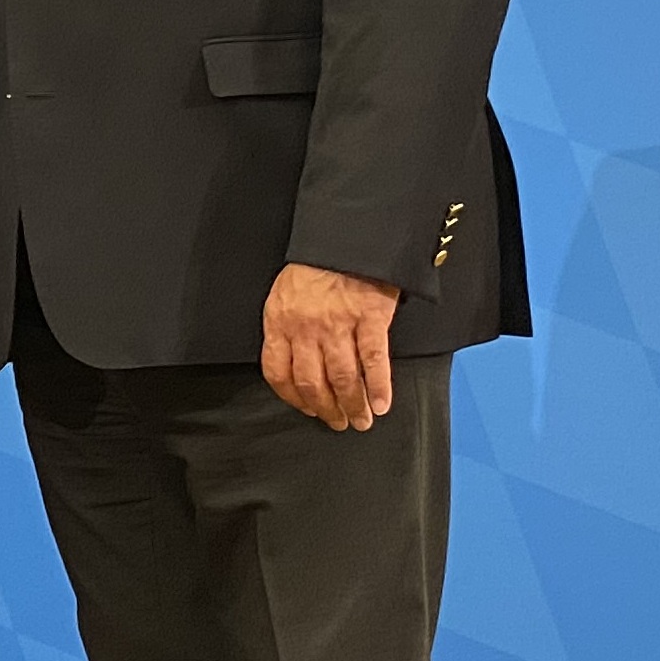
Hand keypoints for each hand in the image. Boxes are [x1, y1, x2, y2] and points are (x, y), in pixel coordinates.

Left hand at [263, 263, 400, 429]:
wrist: (347, 237)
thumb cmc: (316, 266)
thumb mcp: (285, 294)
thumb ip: (286, 327)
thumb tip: (293, 362)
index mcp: (279, 322)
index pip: (278, 373)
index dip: (293, 398)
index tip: (307, 409)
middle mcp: (306, 328)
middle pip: (312, 382)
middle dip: (326, 409)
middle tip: (338, 423)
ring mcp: (338, 324)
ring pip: (342, 377)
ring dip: (353, 404)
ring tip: (361, 420)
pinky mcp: (370, 318)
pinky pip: (374, 361)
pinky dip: (378, 386)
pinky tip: (381, 403)